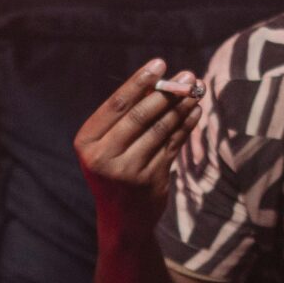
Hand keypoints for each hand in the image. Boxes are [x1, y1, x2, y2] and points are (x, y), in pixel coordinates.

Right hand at [75, 59, 199, 220]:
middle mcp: (103, 157)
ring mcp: (127, 171)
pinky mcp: (150, 181)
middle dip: (167, 92)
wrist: (121, 219)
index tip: (160, 63)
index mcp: (87, 142)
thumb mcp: (109, 144)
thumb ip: (127, 116)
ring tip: (196, 91)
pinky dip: (186, 127)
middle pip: (140, 116)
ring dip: (181, 107)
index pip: (116, 105)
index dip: (139, 82)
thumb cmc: (114, 170)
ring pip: (160, 130)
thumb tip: (158, 79)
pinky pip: (173, 146)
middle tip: (188, 76)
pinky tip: (195, 113)